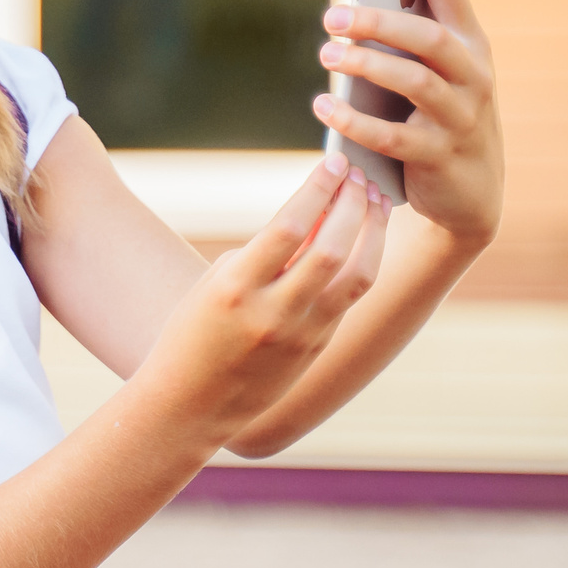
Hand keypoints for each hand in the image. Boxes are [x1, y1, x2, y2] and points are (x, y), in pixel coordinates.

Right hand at [135, 152, 390, 441]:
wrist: (190, 405)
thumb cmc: (190, 334)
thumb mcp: (215, 284)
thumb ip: (263, 254)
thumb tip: (314, 217)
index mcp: (235, 288)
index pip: (289, 227)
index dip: (317, 190)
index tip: (333, 161)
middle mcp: (272, 312)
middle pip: (331, 248)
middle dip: (352, 204)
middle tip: (359, 175)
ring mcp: (300, 334)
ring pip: (356, 276)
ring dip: (373, 233)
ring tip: (377, 201)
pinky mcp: (317, 348)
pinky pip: (349, 299)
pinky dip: (362, 262)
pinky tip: (365, 240)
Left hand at [312, 0, 503, 247]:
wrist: (474, 192)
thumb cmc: (453, 109)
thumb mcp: (458, 58)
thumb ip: (452, 2)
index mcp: (471, 42)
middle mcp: (474, 75)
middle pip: (429, 37)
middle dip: (380, 21)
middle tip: (332, 15)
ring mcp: (460, 117)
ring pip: (415, 83)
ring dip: (366, 67)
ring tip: (326, 56)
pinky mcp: (439, 156)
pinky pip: (394, 136)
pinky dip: (356, 123)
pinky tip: (324, 110)